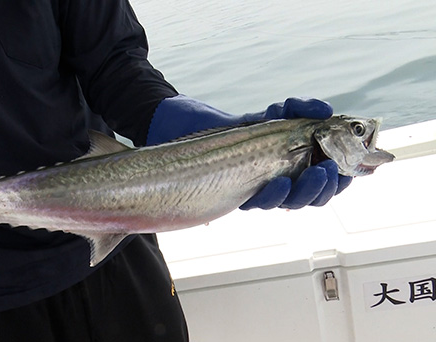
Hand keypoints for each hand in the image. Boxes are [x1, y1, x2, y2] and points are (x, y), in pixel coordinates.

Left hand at [147, 95, 351, 208]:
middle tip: (329, 170)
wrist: (190, 126)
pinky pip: (258, 201)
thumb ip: (298, 108)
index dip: (342, 178)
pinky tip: (277, 182)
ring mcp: (257, 190)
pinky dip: (272, 193)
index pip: (325, 181)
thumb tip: (324, 107)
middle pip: (311, 197)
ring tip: (315, 173)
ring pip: (288, 202)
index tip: (352, 166)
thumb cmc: (236, 126)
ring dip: (304, 192)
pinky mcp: (235, 194)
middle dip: (325, 187)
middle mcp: (279, 184)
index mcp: (295, 169)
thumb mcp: (272, 113)